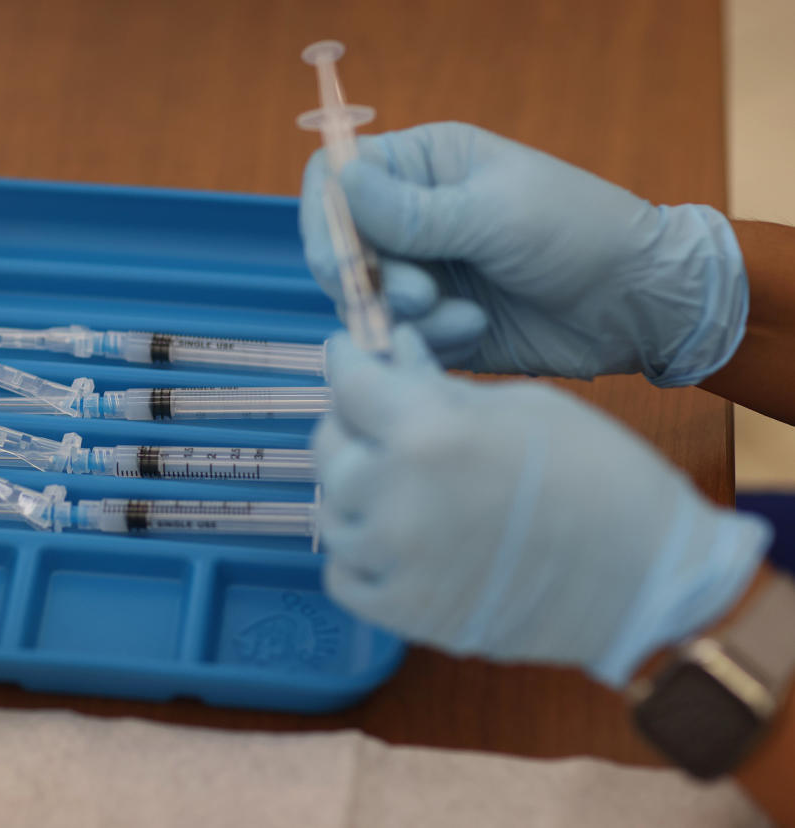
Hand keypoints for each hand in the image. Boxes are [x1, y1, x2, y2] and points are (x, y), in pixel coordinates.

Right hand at [300, 122, 748, 385]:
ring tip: (468, 320)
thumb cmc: (578, 233)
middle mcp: (411, 218)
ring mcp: (421, 272)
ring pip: (364, 303)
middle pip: (339, 249)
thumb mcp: (495, 214)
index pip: (335, 179)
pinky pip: (397, 340)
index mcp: (423, 166)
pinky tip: (477, 334)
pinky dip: (429, 343)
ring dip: (408, 319)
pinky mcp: (435, 323)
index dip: (325, 220)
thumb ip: (412, 211)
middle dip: (371, 281)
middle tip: (419, 296)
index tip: (343, 261)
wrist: (637, 304)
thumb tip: (338, 178)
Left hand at [313, 326, 768, 684]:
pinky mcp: (401, 615)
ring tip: (399, 483)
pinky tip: (396, 538)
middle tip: (380, 423)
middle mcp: (395, 496)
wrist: (647, 579)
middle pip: (329, 448)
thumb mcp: (521, 406)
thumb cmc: (600, 476)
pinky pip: (342, 574)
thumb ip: (439, 385)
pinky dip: (359, 553)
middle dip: (350, 426)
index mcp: (427, 432)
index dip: (348, 363)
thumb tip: (394, 351)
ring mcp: (394, 562)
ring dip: (356, 492)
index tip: (349, 358)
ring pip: (332, 512)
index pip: (349, 383)